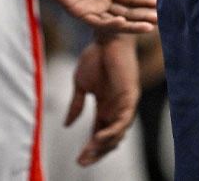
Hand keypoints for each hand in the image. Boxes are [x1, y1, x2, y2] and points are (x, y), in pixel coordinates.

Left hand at [34, 0, 157, 32]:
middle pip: (126, 13)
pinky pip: (98, 22)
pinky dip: (110, 23)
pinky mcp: (79, 12)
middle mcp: (100, 1)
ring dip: (131, 25)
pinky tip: (122, 21)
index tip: (158, 3)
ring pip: (115, 21)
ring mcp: (90, 8)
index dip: (143, 2)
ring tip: (149, 26)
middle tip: (159, 19)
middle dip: (142, 17)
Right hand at [65, 35, 139, 164]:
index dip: (91, 148)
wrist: (106, 36)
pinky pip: (124, 120)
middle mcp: (117, 108)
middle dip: (97, 153)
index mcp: (105, 107)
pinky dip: (112, 131)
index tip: (78, 160)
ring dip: (103, 145)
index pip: (100, 134)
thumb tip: (67, 125)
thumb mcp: (80, 85)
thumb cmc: (95, 56)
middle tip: (82, 162)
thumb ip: (76, 106)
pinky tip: (99, 137)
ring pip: (118, 133)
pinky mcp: (131, 96)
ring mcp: (125, 103)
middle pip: (110, 139)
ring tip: (88, 152)